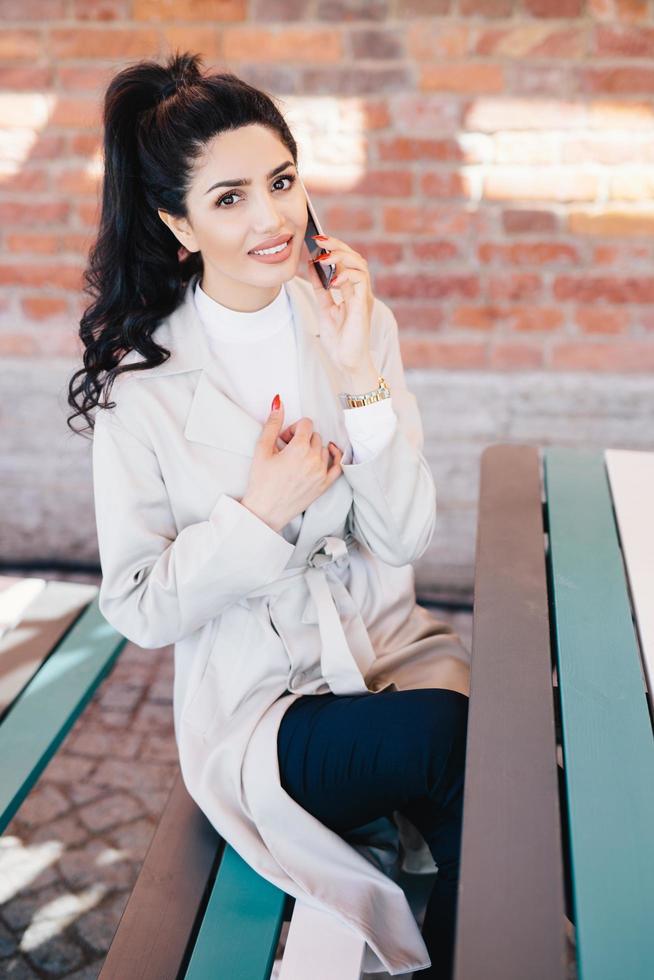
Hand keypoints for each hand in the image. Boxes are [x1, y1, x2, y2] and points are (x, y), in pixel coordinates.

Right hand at [240, 399, 343, 532]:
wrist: (265, 511)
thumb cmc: (261, 481)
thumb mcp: (262, 449)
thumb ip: (272, 424)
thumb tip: (279, 402)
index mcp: (299, 449)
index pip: (306, 424)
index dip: (293, 428)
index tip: (283, 439)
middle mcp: (314, 459)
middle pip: (315, 435)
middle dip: (302, 438)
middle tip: (287, 450)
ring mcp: (321, 473)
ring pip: (324, 448)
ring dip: (313, 448)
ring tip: (298, 458)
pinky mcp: (324, 485)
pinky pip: (338, 466)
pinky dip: (335, 456)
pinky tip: (329, 452)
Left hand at [305, 234, 374, 374]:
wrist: (346, 363)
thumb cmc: (340, 340)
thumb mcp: (324, 309)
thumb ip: (320, 288)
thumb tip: (311, 265)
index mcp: (352, 290)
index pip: (347, 261)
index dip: (333, 248)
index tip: (315, 241)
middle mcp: (360, 291)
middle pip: (355, 258)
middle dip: (337, 246)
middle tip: (319, 240)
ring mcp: (363, 297)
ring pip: (360, 265)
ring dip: (341, 256)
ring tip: (324, 256)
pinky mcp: (363, 306)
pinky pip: (360, 281)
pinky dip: (346, 275)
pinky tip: (332, 280)